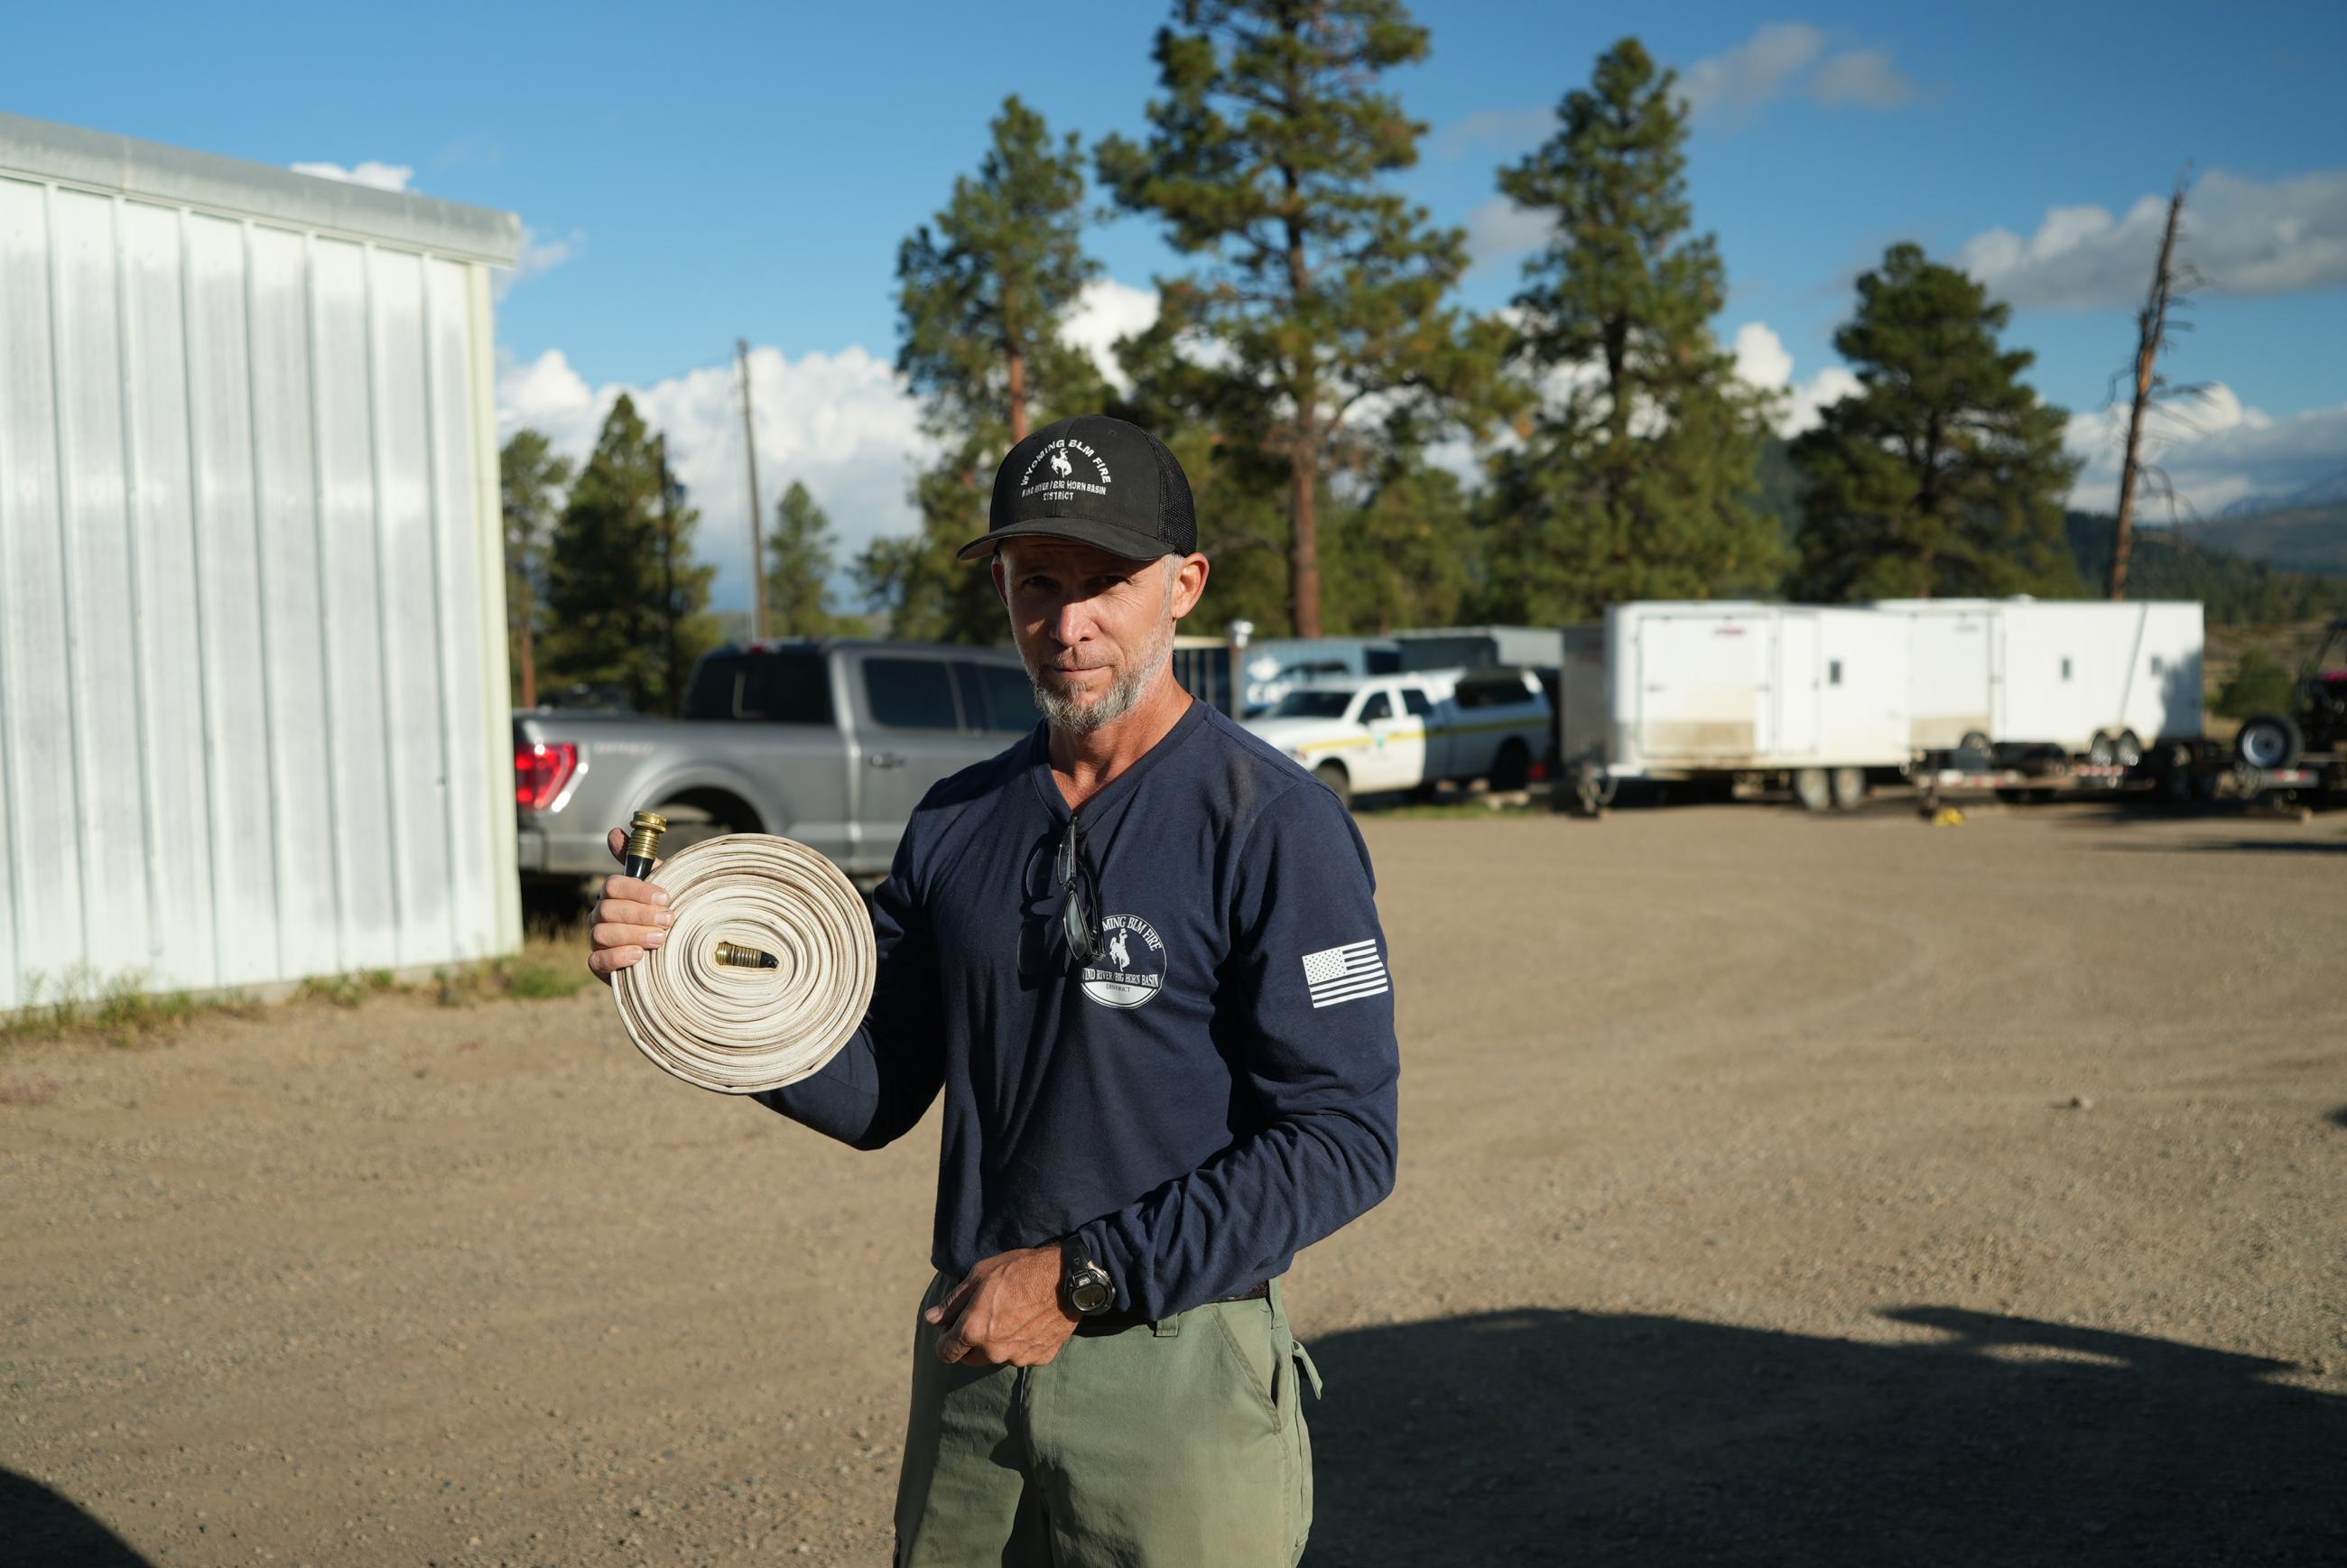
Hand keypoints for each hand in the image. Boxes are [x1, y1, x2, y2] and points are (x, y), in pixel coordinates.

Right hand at [587, 826, 670, 984]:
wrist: (672, 953)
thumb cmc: (664, 916)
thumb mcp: (662, 886)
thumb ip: (642, 861)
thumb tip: (613, 832)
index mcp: (614, 895)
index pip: (614, 885)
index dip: (639, 891)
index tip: (666, 898)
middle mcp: (600, 915)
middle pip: (607, 909)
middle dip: (640, 914)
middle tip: (668, 920)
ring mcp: (597, 940)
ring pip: (601, 933)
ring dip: (633, 935)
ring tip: (660, 939)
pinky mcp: (600, 965)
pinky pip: (596, 960)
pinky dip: (618, 957)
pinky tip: (639, 956)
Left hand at [927, 1245, 1080, 1367]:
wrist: (1066, 1277)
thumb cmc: (1019, 1270)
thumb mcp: (979, 1276)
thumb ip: (952, 1303)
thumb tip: (931, 1319)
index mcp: (973, 1331)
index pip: (945, 1353)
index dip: (945, 1340)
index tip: (953, 1327)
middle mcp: (993, 1351)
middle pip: (970, 1358)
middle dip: (971, 1342)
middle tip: (985, 1316)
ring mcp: (1018, 1357)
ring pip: (997, 1356)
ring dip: (997, 1343)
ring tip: (1012, 1315)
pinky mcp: (1040, 1358)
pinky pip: (1022, 1355)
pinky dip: (1021, 1343)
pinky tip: (1030, 1321)